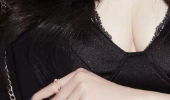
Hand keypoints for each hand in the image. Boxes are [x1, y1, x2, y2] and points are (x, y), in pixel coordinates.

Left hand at [31, 67, 145, 99]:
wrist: (127, 97)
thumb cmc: (108, 96)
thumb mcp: (88, 89)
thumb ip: (72, 92)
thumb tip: (54, 99)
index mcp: (78, 73)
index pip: (55, 85)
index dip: (42, 94)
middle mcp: (78, 77)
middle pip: (58, 99)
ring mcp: (82, 86)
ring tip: (86, 99)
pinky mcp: (86, 95)